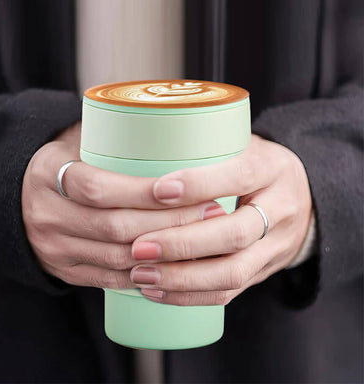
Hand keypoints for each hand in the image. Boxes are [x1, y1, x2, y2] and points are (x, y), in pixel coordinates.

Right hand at [22, 121, 217, 287]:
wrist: (18, 197)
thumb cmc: (64, 161)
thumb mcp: (76, 140)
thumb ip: (112, 134)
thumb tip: (171, 122)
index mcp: (49, 174)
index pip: (97, 187)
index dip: (140, 191)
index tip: (180, 188)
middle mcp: (47, 214)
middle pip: (114, 226)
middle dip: (168, 223)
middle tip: (210, 212)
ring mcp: (54, 248)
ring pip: (115, 258)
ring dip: (163, 252)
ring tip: (202, 239)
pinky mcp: (63, 271)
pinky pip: (107, 279)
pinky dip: (142, 275)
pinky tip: (172, 265)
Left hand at [130, 135, 312, 305]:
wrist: (302, 198)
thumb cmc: (256, 167)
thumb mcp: (243, 146)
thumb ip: (208, 150)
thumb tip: (148, 156)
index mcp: (271, 169)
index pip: (239, 176)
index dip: (199, 185)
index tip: (157, 191)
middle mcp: (280, 209)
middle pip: (235, 234)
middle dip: (182, 244)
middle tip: (139, 247)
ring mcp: (275, 246)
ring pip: (233, 271)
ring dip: (182, 278)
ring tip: (141, 274)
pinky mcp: (263, 271)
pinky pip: (230, 292)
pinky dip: (190, 295)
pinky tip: (156, 290)